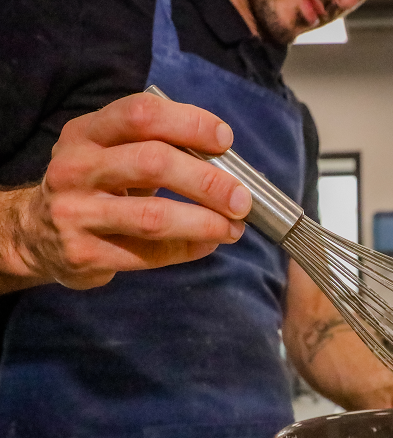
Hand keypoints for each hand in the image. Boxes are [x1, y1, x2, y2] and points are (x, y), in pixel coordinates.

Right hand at [4, 92, 250, 289]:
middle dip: (208, 181)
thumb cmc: (96, 186)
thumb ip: (158, 149)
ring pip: (153, 216)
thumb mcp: (111, 153)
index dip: (189, 123)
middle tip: (241, 199)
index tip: (225, 139)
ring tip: (233, 227)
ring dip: (204, 222)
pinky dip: (188, 249)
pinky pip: (149, 254)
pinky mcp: (85, 254)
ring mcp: (76, 213)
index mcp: (87, 133)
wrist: (37, 233)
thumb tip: (227, 166)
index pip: (141, 114)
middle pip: (154, 163)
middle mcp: (76, 168)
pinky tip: (209, 243)